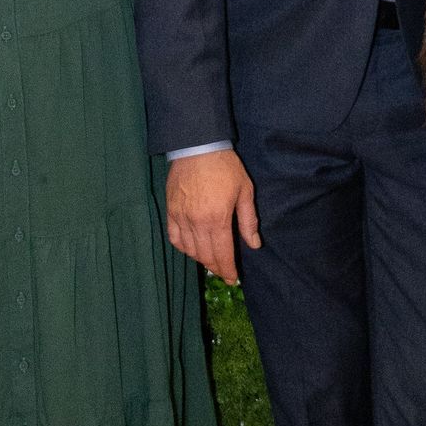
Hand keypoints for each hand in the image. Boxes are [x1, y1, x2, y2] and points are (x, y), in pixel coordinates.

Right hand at [166, 148, 261, 285]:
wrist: (197, 146)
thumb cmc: (225, 167)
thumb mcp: (244, 191)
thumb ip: (248, 220)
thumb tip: (254, 245)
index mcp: (217, 220)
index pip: (222, 254)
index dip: (228, 269)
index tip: (234, 279)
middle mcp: (196, 223)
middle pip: (205, 255)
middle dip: (216, 268)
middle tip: (224, 273)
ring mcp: (180, 218)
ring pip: (189, 250)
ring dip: (201, 259)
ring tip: (211, 261)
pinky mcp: (170, 211)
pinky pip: (174, 237)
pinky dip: (183, 247)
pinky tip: (191, 248)